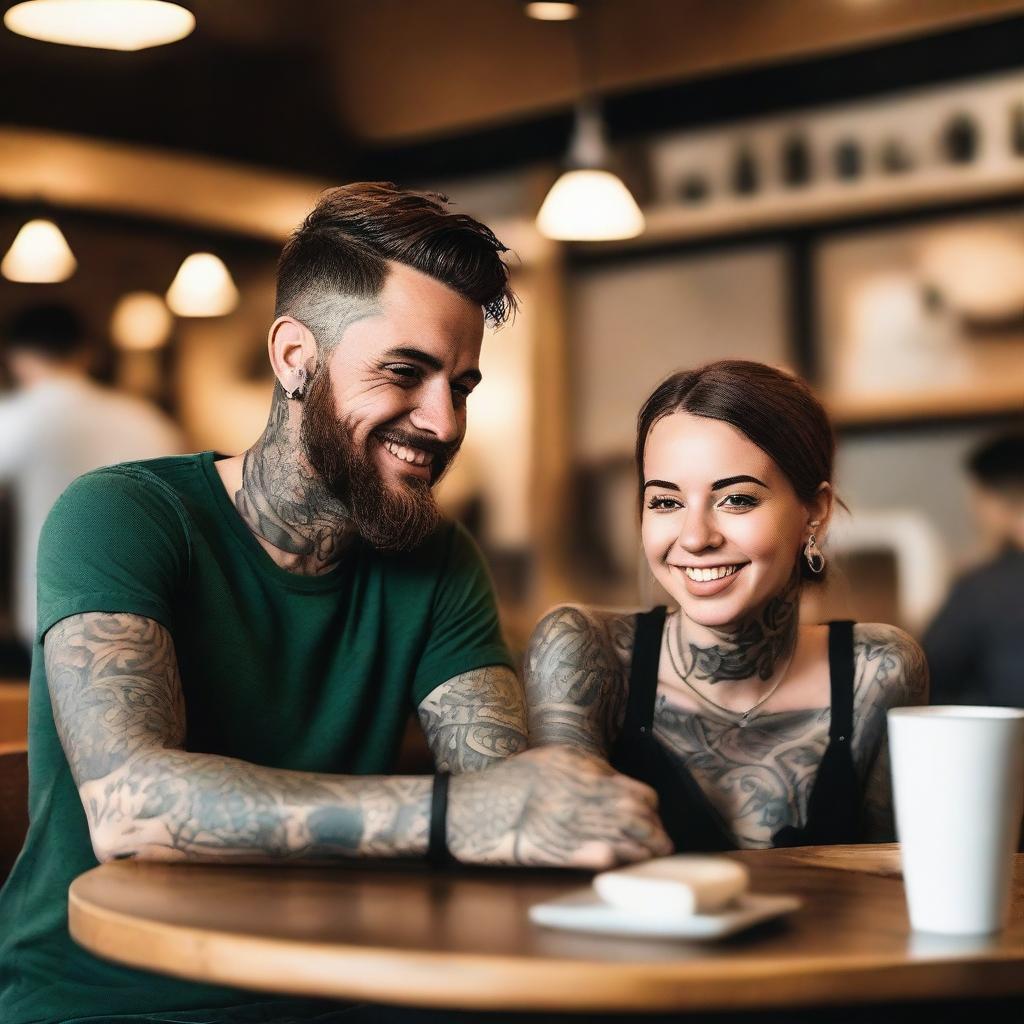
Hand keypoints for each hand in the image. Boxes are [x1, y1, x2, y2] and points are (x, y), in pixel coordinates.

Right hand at [447, 745, 673, 868]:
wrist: (481, 807)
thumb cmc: (516, 781)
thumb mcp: (555, 760)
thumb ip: (589, 768)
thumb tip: (616, 783)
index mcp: (586, 771)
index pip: (638, 792)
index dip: (651, 807)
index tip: (652, 814)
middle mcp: (585, 796)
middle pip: (638, 817)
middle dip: (656, 832)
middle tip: (664, 842)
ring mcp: (576, 824)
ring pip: (627, 839)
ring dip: (645, 849)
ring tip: (654, 855)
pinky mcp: (565, 850)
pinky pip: (604, 856)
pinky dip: (621, 860)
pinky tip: (628, 862)